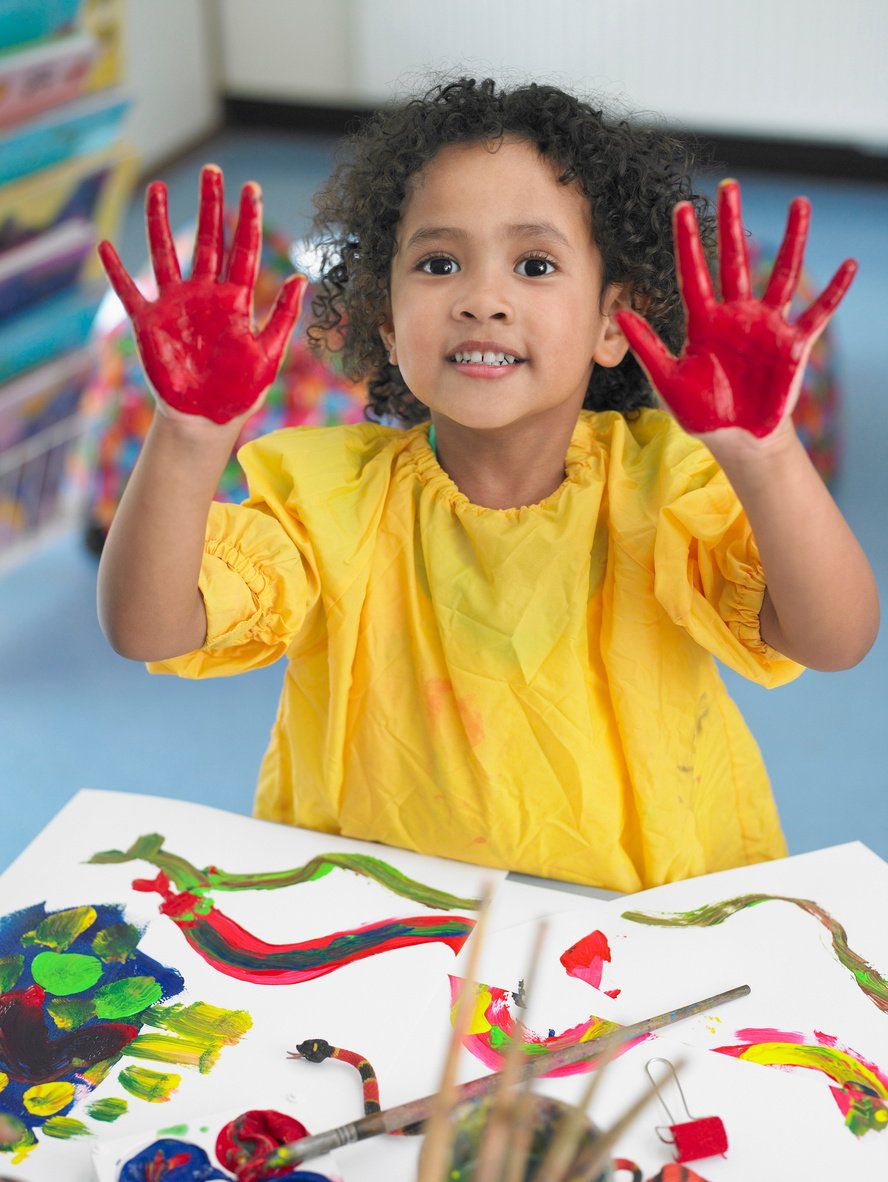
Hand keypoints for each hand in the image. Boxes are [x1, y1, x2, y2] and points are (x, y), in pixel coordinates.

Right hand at [97, 164, 305, 423]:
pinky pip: (129, 291)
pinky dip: (117, 271)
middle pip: (208, 240)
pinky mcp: (149, 323)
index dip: (248, 219)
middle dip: (211, 205)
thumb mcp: (269, 355)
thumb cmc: (241, 391)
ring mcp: (175, 305)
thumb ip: (282, 317)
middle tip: (212, 170)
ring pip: (166, 254)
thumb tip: (300, 279)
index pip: (244, 250)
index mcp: (236, 301)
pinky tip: (106, 246)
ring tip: (158, 189)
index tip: (252, 187)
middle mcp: (205, 295)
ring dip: (161, 222)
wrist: (206, 420)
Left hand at [615, 179, 856, 438]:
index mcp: (704, 322)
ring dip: (793, 240)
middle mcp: (737, 315)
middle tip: (730, 186)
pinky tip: (849, 266)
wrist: (736, 438)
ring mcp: (767, 326)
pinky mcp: (793, 345)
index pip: (694, 273)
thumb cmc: (702, 412)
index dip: (687, 241)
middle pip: (735, 260)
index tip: (680, 207)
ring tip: (800, 204)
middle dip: (731, 224)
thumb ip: (647, 346)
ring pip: (782, 275)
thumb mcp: (668, 381)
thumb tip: (620, 313)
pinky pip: (818, 314)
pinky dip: (834, 292)